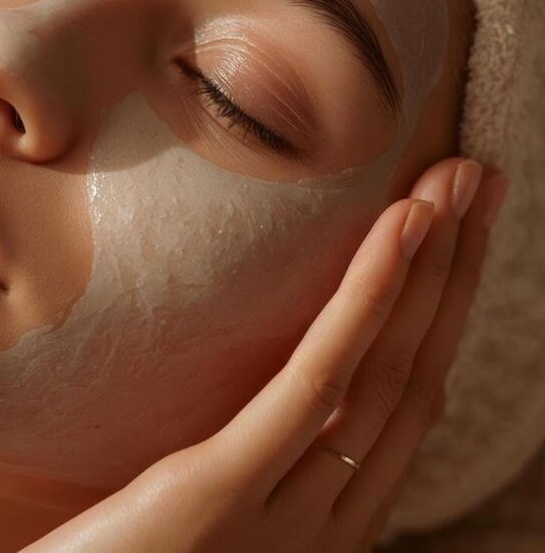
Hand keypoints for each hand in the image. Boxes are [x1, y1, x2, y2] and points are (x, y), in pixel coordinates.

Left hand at [25, 159, 509, 552]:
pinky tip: (399, 231)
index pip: (406, 397)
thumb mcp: (215, 504)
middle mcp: (333, 522)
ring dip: (431, 266)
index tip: (456, 226)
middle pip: (414, 373)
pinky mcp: (225, 488)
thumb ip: (263, 459)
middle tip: (478, 176)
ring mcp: (287, 514)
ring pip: (385, 370)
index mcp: (332, 519)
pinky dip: (366, 299)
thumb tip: (294, 387)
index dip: (441, 308)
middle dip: (455, 270)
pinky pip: (315, 382)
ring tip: (454, 179)